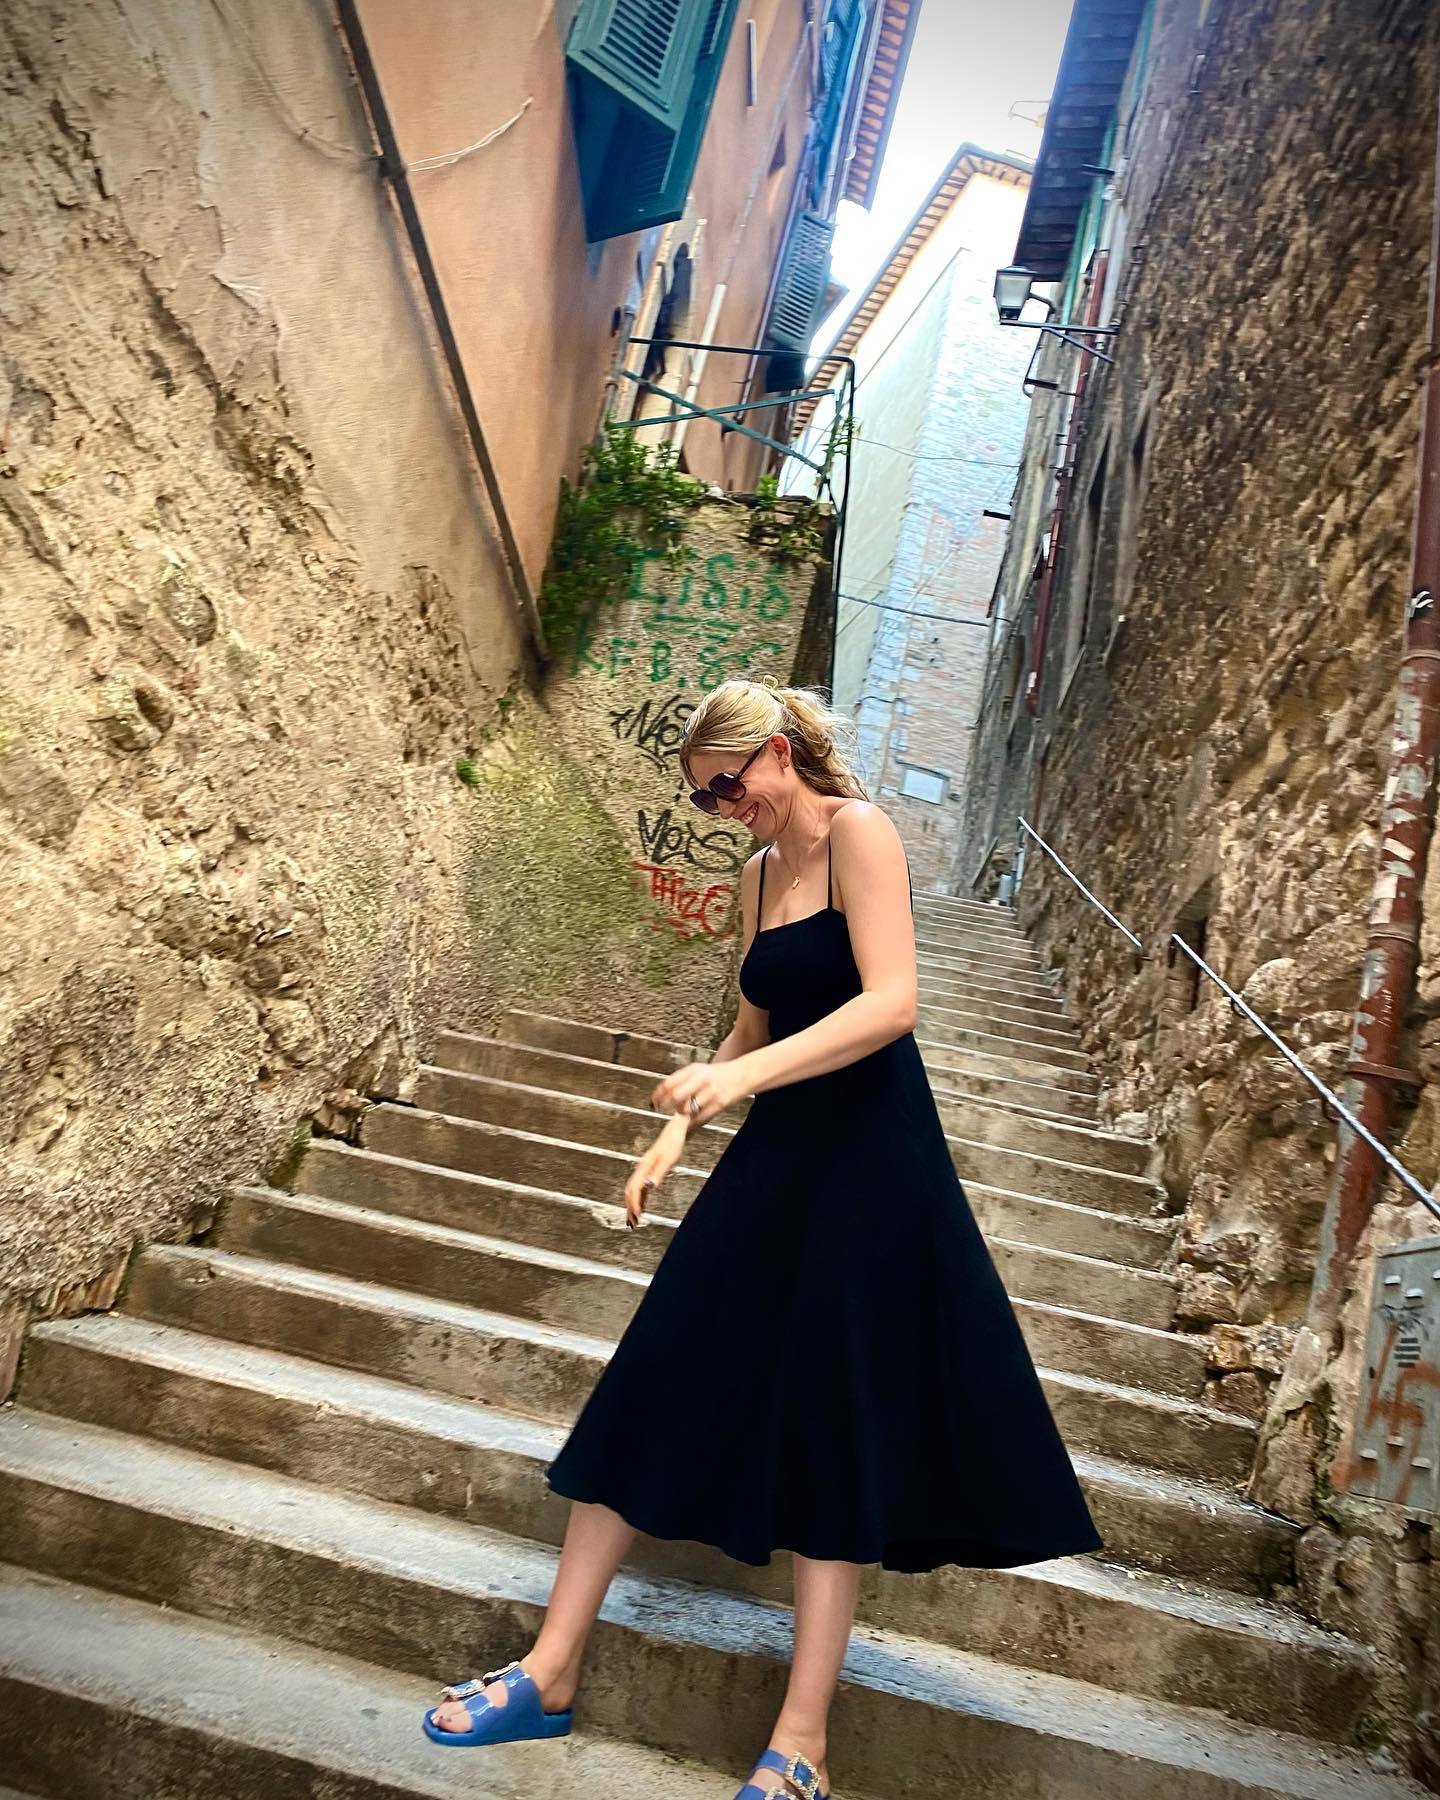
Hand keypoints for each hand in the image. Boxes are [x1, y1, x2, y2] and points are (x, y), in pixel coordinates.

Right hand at [624, 1113, 687, 1229]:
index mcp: (643, 1167)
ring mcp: (643, 1171)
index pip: (635, 1188)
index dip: (635, 1203)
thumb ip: (658, 1173)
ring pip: (633, 1191)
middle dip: (630, 1208)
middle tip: (632, 1224)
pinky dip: (639, 1200)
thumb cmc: (673, 1145)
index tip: (637, 1216)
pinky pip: (640, 1189)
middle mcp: (640, 1169)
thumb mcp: (668, 1160)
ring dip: (632, 1206)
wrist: (675, 1132)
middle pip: (630, 1191)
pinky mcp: (649, 1172)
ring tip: (633, 1222)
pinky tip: (642, 1209)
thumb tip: (649, 1186)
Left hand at [648, 1057, 752, 1126]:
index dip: (658, 1094)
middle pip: (676, 1096)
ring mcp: (710, 1092)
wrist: (743, 1074)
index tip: (654, 1102)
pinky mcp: (718, 1104)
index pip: (669, 1082)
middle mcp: (701, 1080)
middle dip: (667, 1105)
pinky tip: (691, 1120)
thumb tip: (663, 1093)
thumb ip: (682, 1080)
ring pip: (687, 1109)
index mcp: (693, 1070)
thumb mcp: (699, 1070)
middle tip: (663, 1110)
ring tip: (681, 1113)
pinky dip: (693, 1121)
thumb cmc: (718, 1074)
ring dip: (681, 1114)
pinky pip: (699, 1117)